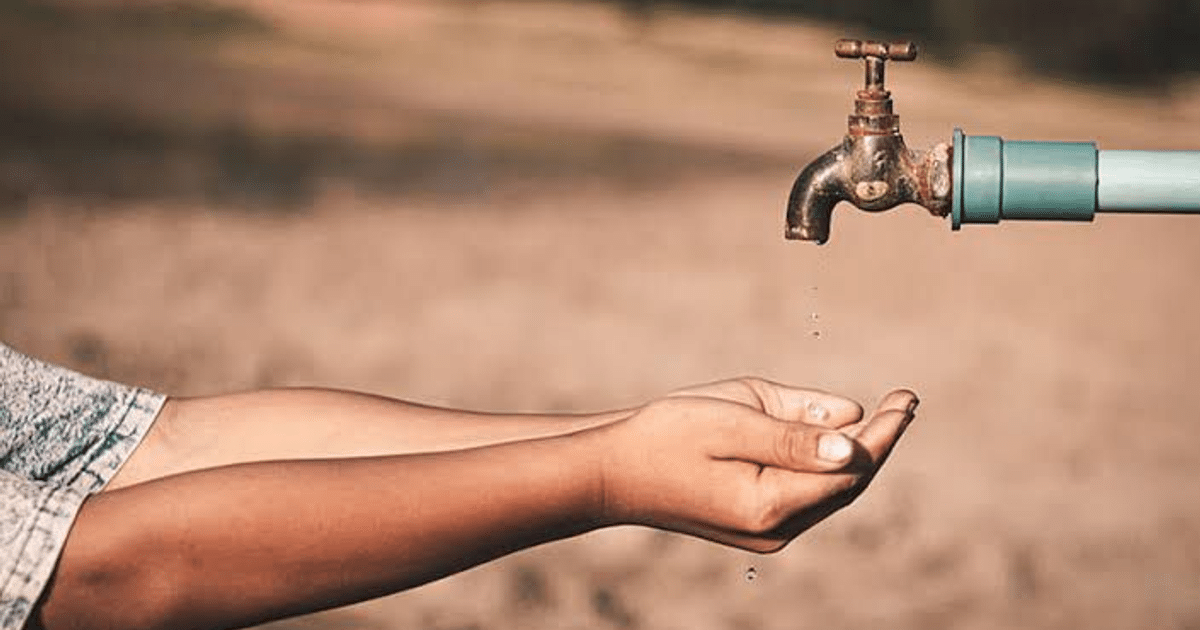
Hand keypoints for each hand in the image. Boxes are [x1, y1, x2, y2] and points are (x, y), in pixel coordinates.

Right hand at [592, 378, 916, 552]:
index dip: (884, 433)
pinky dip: (827, 464)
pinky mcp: (757, 525)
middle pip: (848, 484)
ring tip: (884, 413)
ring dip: (857, 453)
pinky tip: (838, 436)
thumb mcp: (732, 417)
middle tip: (905, 400)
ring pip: (831, 490)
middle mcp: (775, 529)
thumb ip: (794, 429)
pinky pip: (808, 493)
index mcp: (770, 502)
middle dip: (879, 441)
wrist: (613, 473)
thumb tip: (854, 436)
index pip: (851, 468)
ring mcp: (766, 533)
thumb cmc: (666, 435)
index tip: (907, 398)